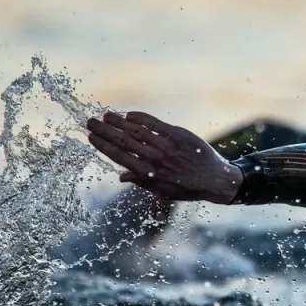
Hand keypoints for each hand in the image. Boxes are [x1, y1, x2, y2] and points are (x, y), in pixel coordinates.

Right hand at [87, 111, 243, 203]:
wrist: (216, 180)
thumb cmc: (188, 187)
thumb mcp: (163, 191)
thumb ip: (141, 181)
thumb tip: (120, 176)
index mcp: (149, 174)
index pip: (119, 157)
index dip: (103, 146)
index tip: (90, 137)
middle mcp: (156, 159)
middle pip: (124, 142)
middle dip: (104, 131)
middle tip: (90, 122)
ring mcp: (167, 146)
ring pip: (137, 131)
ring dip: (118, 122)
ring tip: (105, 115)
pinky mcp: (179, 135)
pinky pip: (155, 124)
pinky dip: (140, 118)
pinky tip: (128, 114)